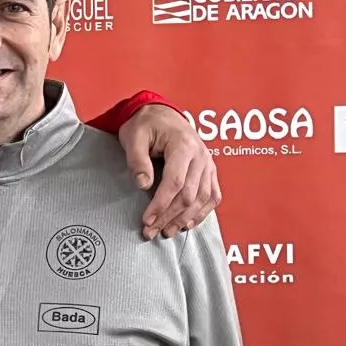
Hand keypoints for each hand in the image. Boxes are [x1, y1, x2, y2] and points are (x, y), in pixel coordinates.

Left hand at [117, 104, 221, 239]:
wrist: (161, 113)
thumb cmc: (146, 124)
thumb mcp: (133, 137)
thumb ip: (137, 160)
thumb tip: (143, 185)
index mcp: (183, 145)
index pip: (175, 182)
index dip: (161, 205)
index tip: (146, 220)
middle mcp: (201, 155)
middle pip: (189, 194)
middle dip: (169, 216)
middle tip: (151, 232)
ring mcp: (208, 163)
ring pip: (203, 198)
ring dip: (185, 219)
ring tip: (167, 232)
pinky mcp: (209, 170)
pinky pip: (213, 195)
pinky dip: (203, 212)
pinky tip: (188, 224)